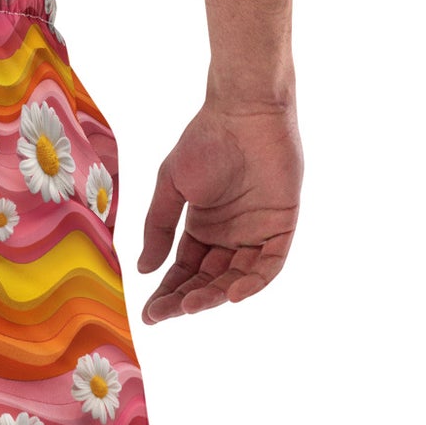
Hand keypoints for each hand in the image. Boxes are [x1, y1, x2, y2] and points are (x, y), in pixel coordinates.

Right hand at [136, 104, 301, 322]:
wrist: (244, 110)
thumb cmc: (205, 139)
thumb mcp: (171, 187)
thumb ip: (159, 228)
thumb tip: (144, 270)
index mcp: (202, 228)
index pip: (184, 271)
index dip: (168, 293)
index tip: (150, 314)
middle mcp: (229, 236)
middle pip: (208, 280)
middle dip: (186, 299)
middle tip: (166, 313)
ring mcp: (256, 232)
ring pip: (236, 277)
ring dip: (215, 295)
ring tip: (191, 305)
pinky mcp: (281, 225)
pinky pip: (270, 264)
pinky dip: (254, 282)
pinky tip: (232, 294)